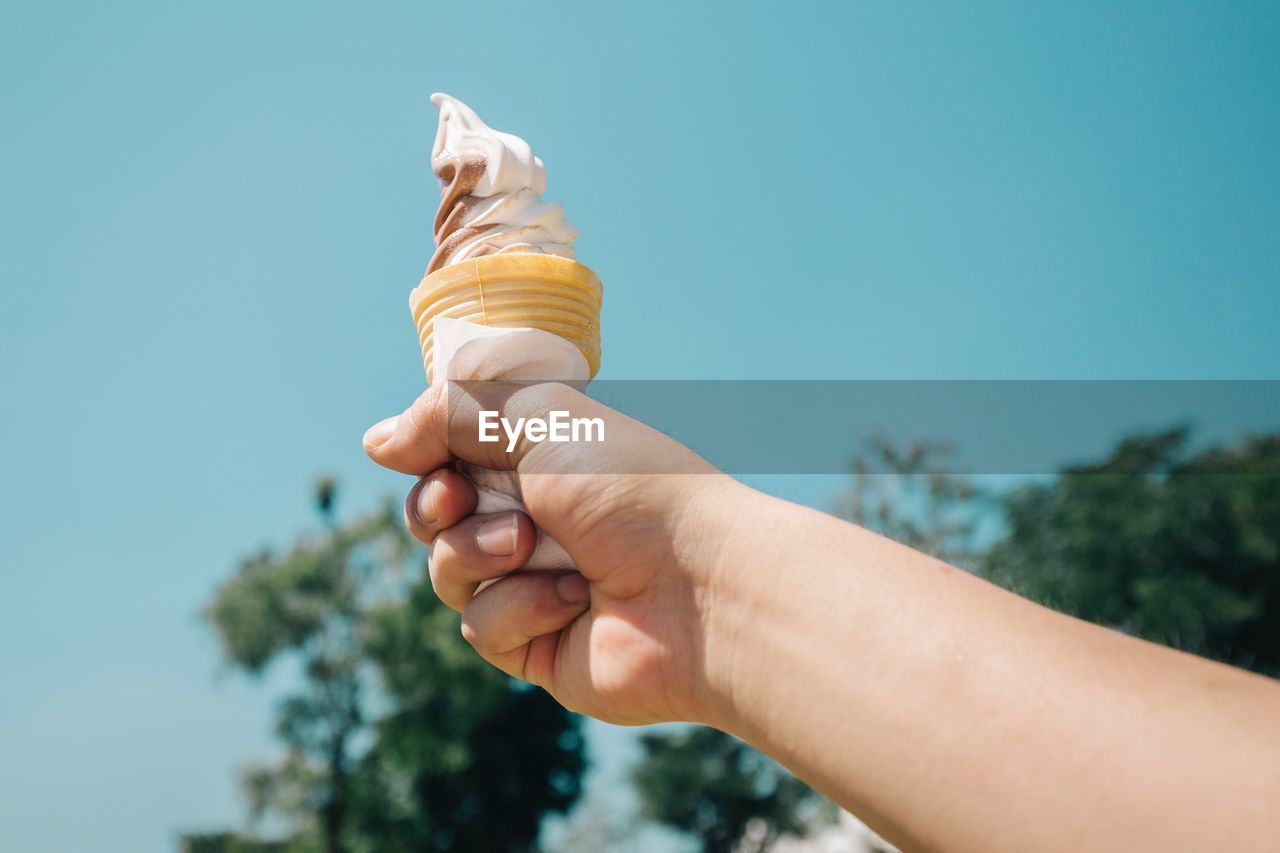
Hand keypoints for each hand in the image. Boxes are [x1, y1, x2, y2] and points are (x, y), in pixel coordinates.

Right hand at [363, 381, 748, 725]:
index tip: (422, 454)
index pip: (450, 454)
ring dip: (480, 554)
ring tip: (532, 545)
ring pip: (448, 572)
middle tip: (460, 501)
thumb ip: (450, 414)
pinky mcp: (538, 645)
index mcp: (543, 458)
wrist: (698, 585)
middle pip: (434, 516)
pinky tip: (573, 600)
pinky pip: (480, 627)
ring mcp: (537, 583)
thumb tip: (377, 442)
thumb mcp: (538, 416)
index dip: (426, 456)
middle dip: (437, 507)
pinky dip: (520, 608)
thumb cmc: (632, 487)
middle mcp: (538, 518)